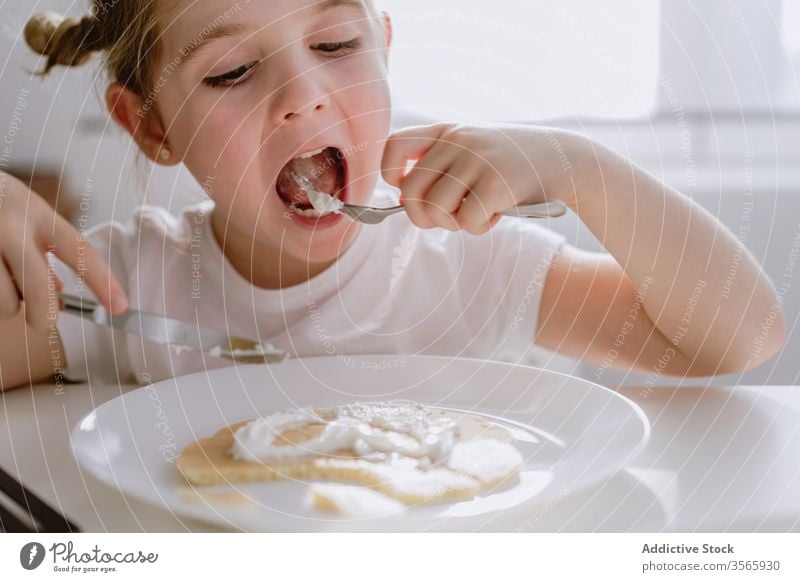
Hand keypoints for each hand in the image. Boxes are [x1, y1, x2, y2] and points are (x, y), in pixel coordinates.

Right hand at [0, 172, 126, 328]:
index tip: (120, 306)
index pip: (79, 250)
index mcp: (36, 213)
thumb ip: (44, 250)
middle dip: (44, 314)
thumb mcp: (24, 214)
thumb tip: (57, 290)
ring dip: (6, 303)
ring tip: (2, 280)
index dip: (103, 281)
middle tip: (43, 322)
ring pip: (4, 302)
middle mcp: (8, 227)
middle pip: (37, 290)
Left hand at [381, 123, 580, 233]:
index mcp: (446, 131)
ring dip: (453, 223)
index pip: (394, 145)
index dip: (391, 174)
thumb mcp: (473, 151)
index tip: (405, 189)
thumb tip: (403, 202)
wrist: (564, 158)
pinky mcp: (496, 184)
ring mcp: (477, 160)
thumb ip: (439, 168)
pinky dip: (478, 227)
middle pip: (411, 191)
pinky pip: (465, 222)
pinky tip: (496, 214)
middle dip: (422, 216)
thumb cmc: (511, 164)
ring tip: (476, 213)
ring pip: (436, 210)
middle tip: (446, 218)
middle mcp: (457, 141)